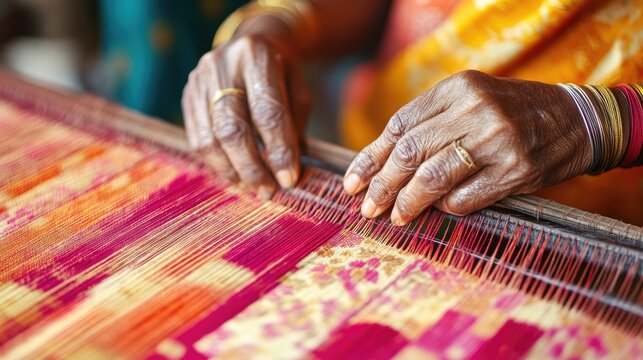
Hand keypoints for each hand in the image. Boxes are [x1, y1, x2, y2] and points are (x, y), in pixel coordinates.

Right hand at [182, 19, 309, 198]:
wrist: (253, 41)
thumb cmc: (282, 73)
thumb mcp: (298, 92)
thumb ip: (294, 128)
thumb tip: (289, 173)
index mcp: (256, 56)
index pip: (267, 111)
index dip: (278, 150)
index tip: (289, 179)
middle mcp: (222, 64)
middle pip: (232, 128)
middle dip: (252, 167)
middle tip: (268, 190)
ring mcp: (199, 79)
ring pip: (210, 139)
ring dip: (233, 171)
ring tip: (253, 186)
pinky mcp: (187, 95)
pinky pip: (197, 139)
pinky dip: (218, 163)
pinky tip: (235, 174)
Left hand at [343, 70, 590, 224]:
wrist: (574, 121)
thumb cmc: (510, 113)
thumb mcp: (470, 101)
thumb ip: (429, 123)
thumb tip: (379, 162)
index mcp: (458, 88)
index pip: (399, 125)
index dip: (371, 157)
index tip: (352, 180)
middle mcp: (475, 111)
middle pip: (410, 152)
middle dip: (381, 184)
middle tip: (367, 206)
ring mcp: (497, 141)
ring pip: (432, 178)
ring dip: (407, 203)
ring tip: (394, 217)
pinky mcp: (516, 171)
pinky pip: (464, 198)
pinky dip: (446, 208)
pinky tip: (440, 210)